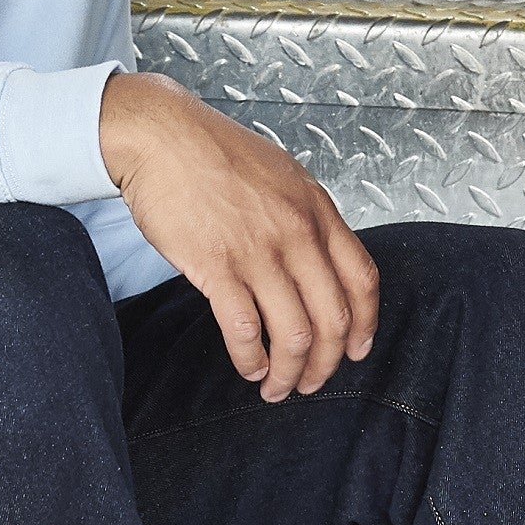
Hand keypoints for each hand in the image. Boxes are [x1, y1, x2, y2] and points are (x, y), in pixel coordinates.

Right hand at [100, 71, 379, 399]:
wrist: (160, 136)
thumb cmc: (214, 154)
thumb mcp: (282, 176)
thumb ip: (306, 217)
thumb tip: (318, 261)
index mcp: (317, 210)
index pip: (362, 280)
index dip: (364, 326)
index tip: (355, 350)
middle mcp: (297, 233)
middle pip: (333, 318)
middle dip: (326, 364)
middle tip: (312, 383)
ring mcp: (259, 252)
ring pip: (294, 334)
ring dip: (290, 373)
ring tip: (276, 387)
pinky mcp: (218, 267)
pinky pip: (246, 331)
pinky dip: (252, 360)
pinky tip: (250, 368)